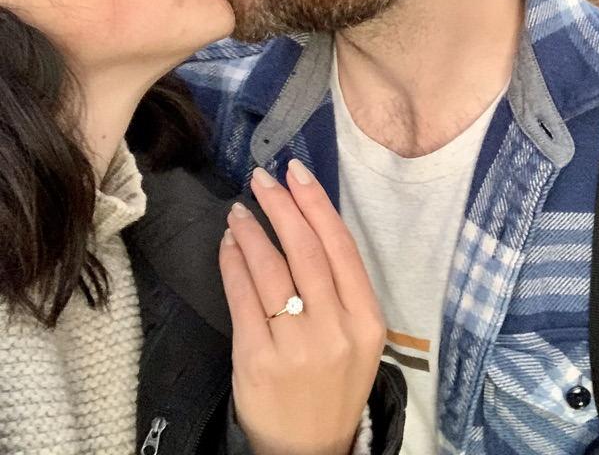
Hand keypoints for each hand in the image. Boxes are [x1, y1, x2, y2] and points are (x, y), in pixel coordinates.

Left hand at [220, 159, 384, 454]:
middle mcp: (336, 329)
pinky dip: (233, 263)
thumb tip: (305, 221)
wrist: (309, 449)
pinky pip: (242, 297)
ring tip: (241, 209)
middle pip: (306, 250)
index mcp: (368, 319)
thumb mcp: (358, 336)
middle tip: (262, 178)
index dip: (317, 204)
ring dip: (253, 230)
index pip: (340, 247)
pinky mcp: (257, 360)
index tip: (297, 173)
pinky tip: (229, 243)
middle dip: (282, 205)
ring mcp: (297, 346)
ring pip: (271, 269)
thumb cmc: (335, 381)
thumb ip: (340, 286)